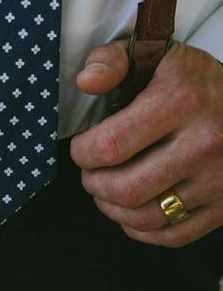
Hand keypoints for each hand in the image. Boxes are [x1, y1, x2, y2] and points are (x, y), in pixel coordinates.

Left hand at [72, 41, 222, 246]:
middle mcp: (205, 144)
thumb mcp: (157, 55)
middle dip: (94, 184)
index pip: (109, 146)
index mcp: (182, 102)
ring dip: (112, 208)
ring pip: (146, 217)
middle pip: (125, 189)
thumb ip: (113, 60)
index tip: (83, 146)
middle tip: (91, 171)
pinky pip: (173, 235)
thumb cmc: (193, 81)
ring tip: (106, 190)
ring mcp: (220, 180)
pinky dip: (141, 229)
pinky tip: (132, 209)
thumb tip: (85, 80)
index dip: (81, 152)